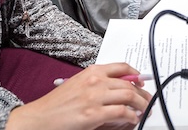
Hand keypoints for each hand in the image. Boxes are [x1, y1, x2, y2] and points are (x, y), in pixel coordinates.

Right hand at [5, 62, 150, 129]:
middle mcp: (96, 81)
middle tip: (148, 101)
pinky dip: (131, 117)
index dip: (136, 74)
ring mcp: (95, 97)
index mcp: (92, 72)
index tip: (142, 81)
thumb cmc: (56, 104)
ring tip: (144, 111)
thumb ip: (98, 84)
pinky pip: (122, 113)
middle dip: (143, 93)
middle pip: (129, 84)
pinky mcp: (94, 114)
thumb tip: (118, 88)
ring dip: (141, 105)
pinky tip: (132, 120)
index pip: (122, 67)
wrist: (39, 118)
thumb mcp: (78, 85)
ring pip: (129, 97)